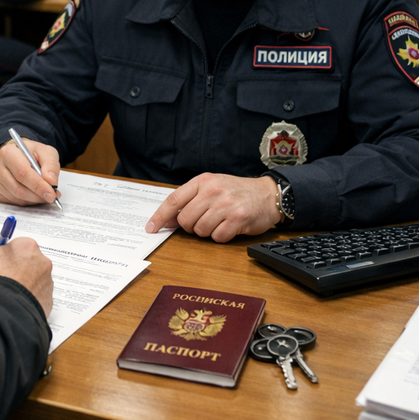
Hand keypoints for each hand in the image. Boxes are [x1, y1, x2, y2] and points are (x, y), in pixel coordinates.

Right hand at [0, 139, 61, 205]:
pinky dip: (26, 201)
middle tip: (50, 196)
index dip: (38, 186)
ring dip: (33, 200)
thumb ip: (51, 165)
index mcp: (8, 153)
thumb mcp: (46, 152)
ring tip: (43, 194)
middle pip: (18, 188)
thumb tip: (51, 181)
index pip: (23, 173)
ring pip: (16, 197)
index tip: (51, 194)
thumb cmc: (31, 153)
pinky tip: (32, 195)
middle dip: (37, 196)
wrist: (18, 154)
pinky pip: (12, 202)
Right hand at [0, 238, 53, 316]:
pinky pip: (36, 298)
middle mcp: (42, 263)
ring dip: (22, 286)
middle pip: (29, 262)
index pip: (18, 246)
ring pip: (34, 281)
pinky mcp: (47, 303)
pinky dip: (26, 301)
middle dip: (16, 270)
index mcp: (27, 246)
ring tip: (4, 295)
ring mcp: (46, 284)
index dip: (5, 256)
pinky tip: (12, 305)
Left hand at [144, 174, 279, 242]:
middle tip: (203, 221)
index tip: (151, 228)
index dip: (160, 216)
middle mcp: (213, 191)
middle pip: (185, 220)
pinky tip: (229, 227)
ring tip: (218, 222)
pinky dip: (220, 236)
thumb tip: (167, 220)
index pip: (174, 200)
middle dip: (190, 227)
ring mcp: (225, 205)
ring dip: (207, 232)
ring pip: (200, 231)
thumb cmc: (236, 191)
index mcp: (203, 181)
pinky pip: (217, 237)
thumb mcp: (212, 186)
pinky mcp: (238, 219)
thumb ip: (190, 199)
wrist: (267, 194)